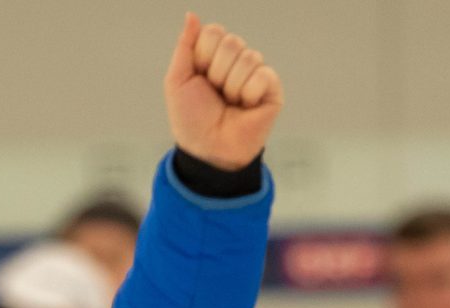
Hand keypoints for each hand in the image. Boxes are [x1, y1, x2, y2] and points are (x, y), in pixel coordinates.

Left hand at [164, 14, 283, 172]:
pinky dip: (249, 94)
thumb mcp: (177, 81)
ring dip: (231, 86)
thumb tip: (192, 15)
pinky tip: (246, 107)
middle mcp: (236, 61)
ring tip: (230, 103)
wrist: (208, 150)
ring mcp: (255, 74)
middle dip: (217, 72)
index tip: (199, 79)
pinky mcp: (272, 89)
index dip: (203, 55)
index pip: (214, 32)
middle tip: (215, 94)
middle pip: (232, 42)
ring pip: (248, 57)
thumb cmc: (191, 119)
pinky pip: (263, 75)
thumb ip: (185, 46)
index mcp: (214, 55)